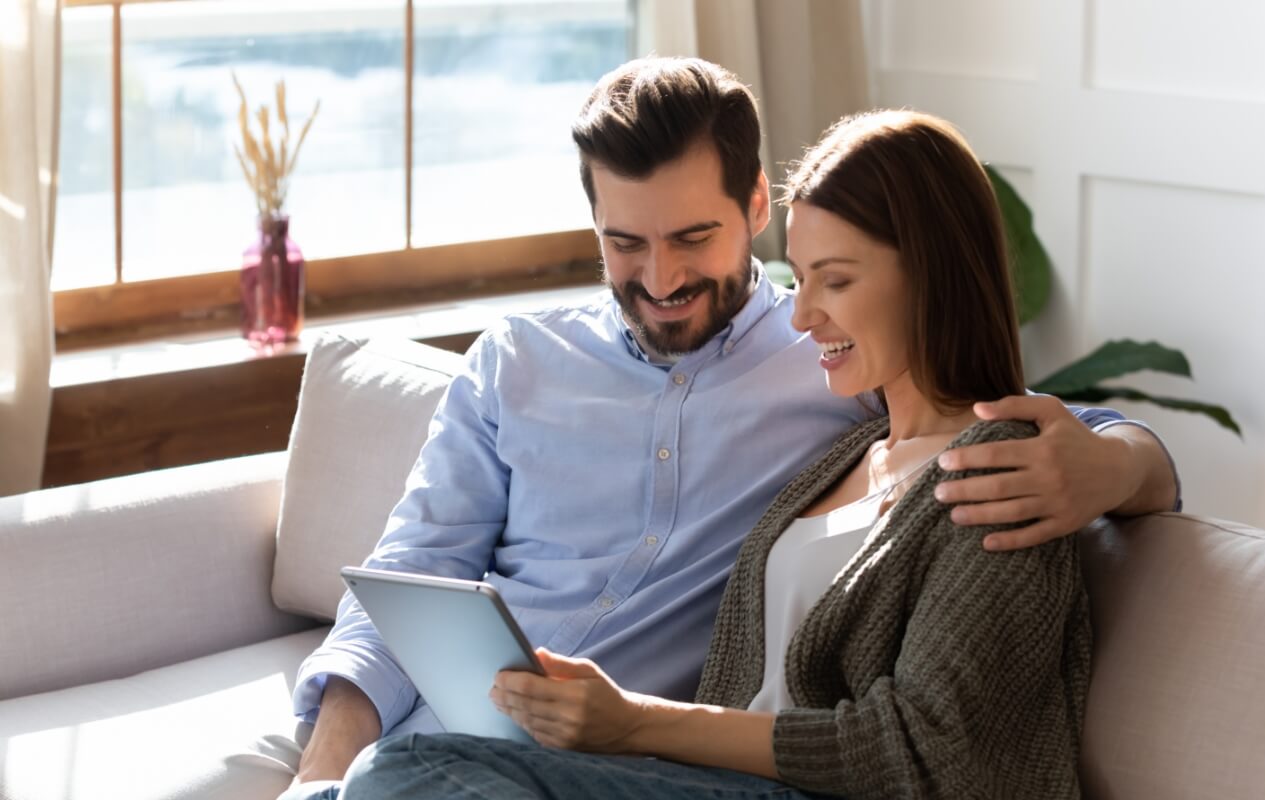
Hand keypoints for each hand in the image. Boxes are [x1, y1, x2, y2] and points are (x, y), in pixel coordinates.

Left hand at [491, 648, 644, 751]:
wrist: (626, 726)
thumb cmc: (606, 693)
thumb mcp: (589, 670)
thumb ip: (561, 663)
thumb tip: (535, 652)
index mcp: (576, 693)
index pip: (532, 687)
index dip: (511, 680)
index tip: (499, 675)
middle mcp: (569, 716)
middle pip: (525, 705)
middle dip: (504, 695)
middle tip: (493, 688)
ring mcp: (565, 735)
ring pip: (527, 721)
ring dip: (510, 709)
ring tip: (499, 699)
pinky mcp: (563, 747)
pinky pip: (535, 734)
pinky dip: (523, 722)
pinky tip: (516, 713)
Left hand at [933, 395, 1133, 550]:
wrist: (1120, 470)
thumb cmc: (1077, 437)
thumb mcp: (1052, 411)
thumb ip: (1015, 405)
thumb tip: (977, 409)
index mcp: (1043, 448)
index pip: (996, 454)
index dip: (967, 458)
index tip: (943, 463)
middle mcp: (1050, 476)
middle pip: (999, 486)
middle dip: (965, 490)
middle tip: (939, 493)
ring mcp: (1058, 502)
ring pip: (1012, 512)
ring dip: (980, 515)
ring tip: (954, 515)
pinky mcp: (1065, 523)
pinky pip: (1034, 535)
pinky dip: (1010, 541)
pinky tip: (986, 542)